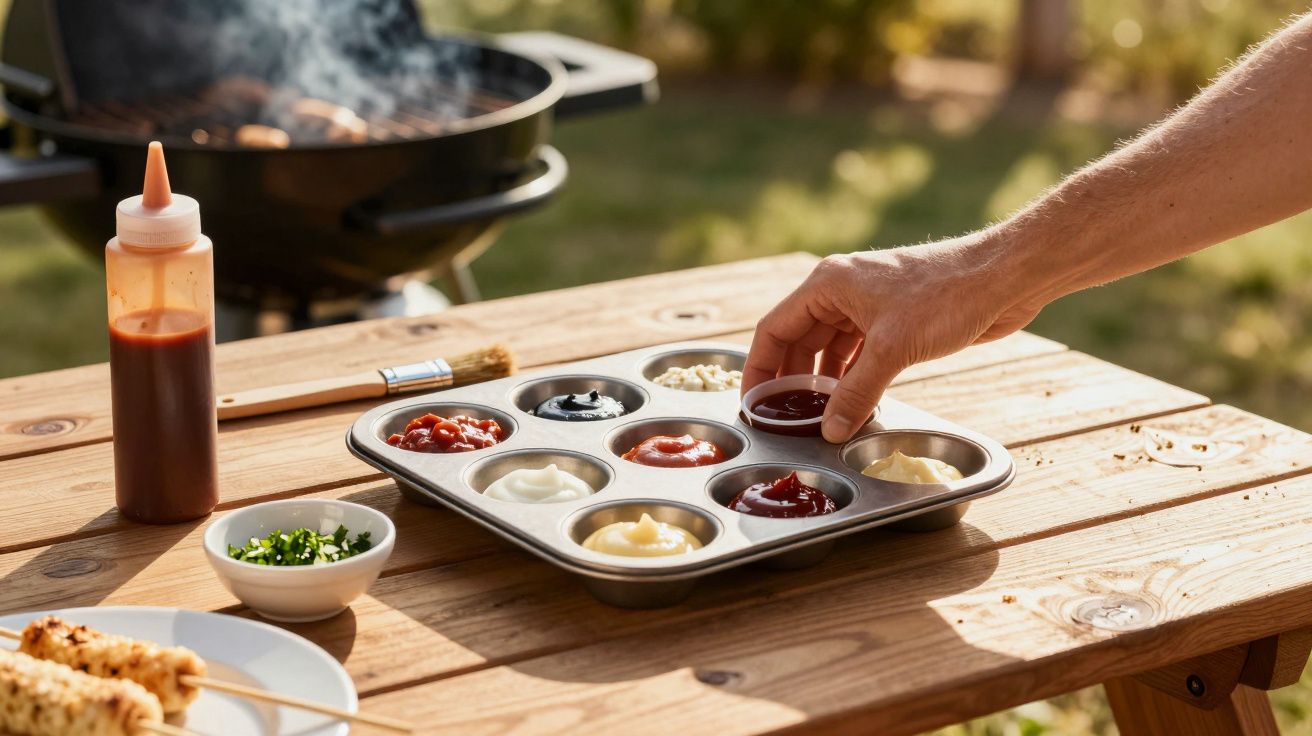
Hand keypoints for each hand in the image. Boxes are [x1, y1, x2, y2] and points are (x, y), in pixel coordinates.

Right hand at [742, 234, 1042, 441]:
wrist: (1002, 278)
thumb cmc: (945, 296)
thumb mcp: (891, 350)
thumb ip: (856, 393)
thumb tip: (831, 430)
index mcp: (827, 285)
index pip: (774, 329)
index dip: (759, 368)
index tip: (753, 403)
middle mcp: (841, 292)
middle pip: (799, 341)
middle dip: (791, 381)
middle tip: (783, 419)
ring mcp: (868, 306)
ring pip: (830, 350)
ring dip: (823, 384)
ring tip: (816, 419)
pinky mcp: (893, 321)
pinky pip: (858, 355)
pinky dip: (851, 379)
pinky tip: (851, 405)